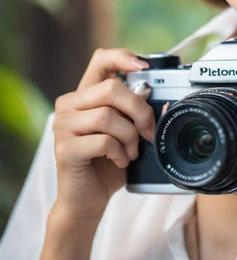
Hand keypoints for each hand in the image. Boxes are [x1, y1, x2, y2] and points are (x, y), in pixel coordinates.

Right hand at [52, 49, 155, 222]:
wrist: (87, 202)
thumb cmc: (107, 164)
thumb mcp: (126, 133)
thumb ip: (134, 112)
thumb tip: (151, 92)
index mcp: (84, 96)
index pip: (100, 60)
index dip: (122, 56)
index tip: (144, 65)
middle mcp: (69, 106)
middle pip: (110, 87)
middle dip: (139, 109)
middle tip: (149, 131)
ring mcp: (63, 127)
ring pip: (108, 116)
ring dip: (130, 136)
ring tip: (131, 151)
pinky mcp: (65, 149)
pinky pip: (104, 141)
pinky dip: (120, 152)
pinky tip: (120, 160)